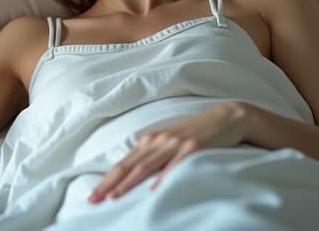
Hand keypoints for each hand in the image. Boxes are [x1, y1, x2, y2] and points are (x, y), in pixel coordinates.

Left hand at [88, 101, 251, 203]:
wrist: (226, 117)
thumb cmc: (196, 132)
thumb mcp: (170, 141)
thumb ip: (152, 154)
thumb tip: (132, 174)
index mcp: (151, 139)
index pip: (124, 163)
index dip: (106, 180)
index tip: (92, 196)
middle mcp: (159, 140)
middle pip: (129, 165)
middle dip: (109, 184)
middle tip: (93, 200)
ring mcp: (175, 142)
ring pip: (146, 165)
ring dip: (128, 182)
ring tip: (114, 197)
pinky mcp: (194, 146)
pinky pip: (175, 164)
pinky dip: (163, 177)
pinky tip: (154, 189)